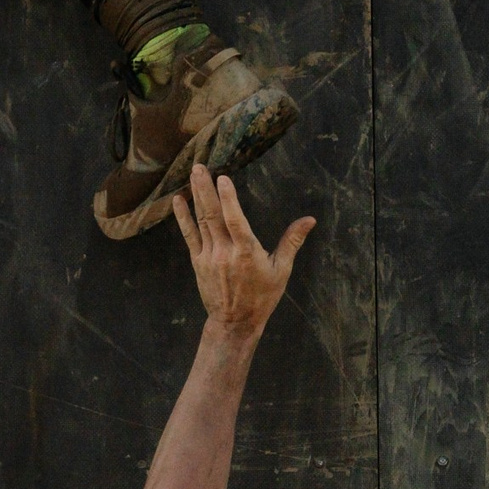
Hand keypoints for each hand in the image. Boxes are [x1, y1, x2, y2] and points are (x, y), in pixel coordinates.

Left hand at [172, 164, 312, 341]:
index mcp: (247, 253)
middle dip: (205, 189)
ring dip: (196, 196)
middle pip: (213, 215)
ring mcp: (209, 256)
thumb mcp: (282, 270)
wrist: (235, 322)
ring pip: (201, 221)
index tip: (223, 178)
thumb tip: (310, 220)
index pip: (235, 220)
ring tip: (193, 174)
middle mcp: (225, 252)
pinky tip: (178, 201)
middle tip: (199, 166)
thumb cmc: (262, 297)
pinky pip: (189, 235)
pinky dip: (183, 217)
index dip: (228, 198)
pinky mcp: (198, 262)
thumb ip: (292, 241)